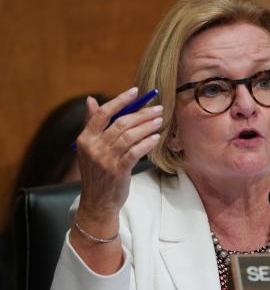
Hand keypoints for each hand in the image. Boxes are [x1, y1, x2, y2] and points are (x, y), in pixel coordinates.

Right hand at [75, 87, 162, 232]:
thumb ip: (92, 124)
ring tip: (160, 120)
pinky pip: (136, 152)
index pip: (102, 113)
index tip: (135, 92)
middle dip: (141, 113)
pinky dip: (147, 143)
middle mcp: (94, 147)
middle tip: (157, 108)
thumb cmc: (98, 172)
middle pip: (121, 123)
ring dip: (147, 126)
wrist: (98, 202)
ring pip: (130, 135)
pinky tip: (156, 138)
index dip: (120, 100)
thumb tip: (90, 99)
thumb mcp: (90, 148)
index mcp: (85, 139)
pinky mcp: (118, 170)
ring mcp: (106, 159)